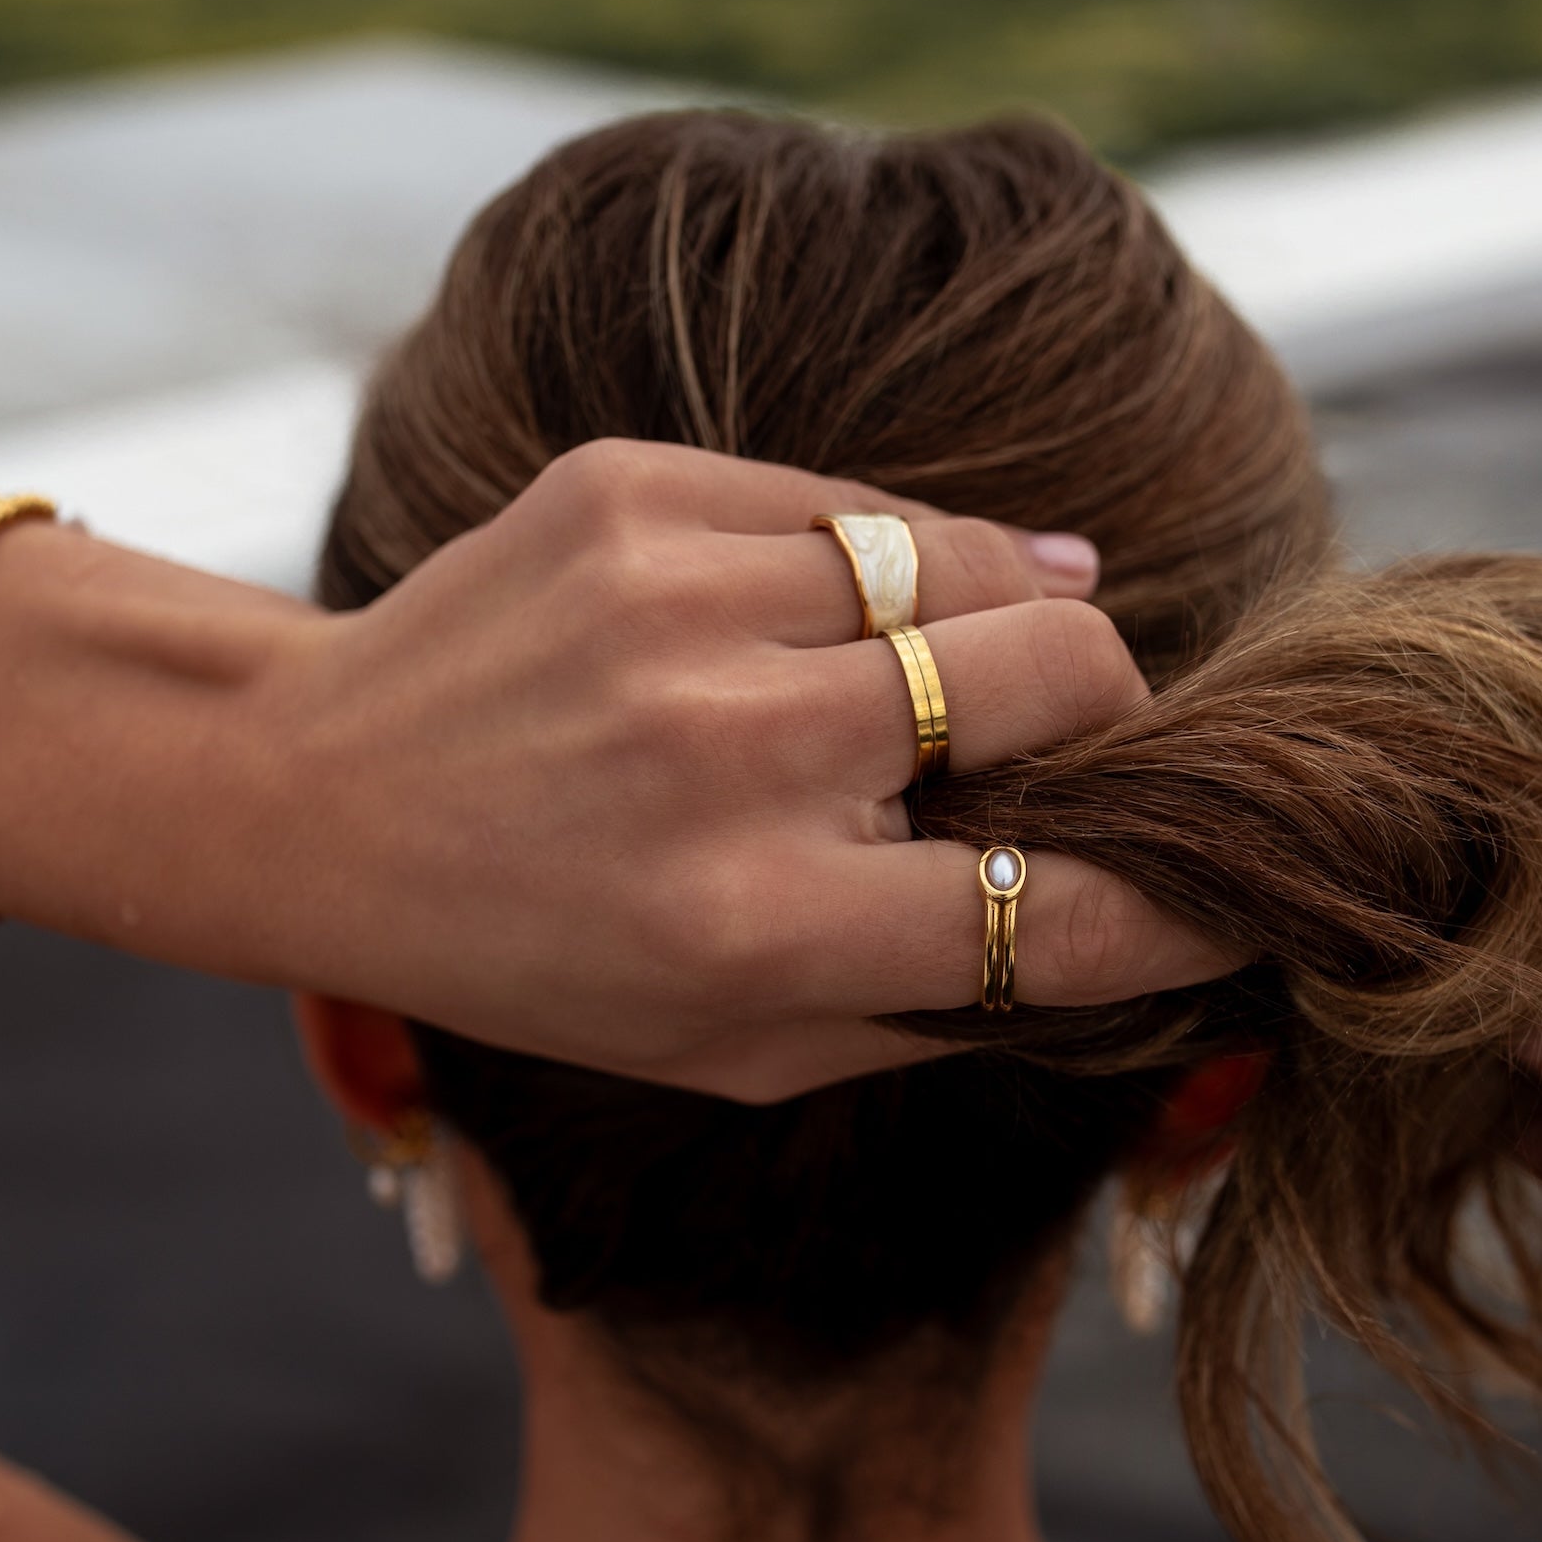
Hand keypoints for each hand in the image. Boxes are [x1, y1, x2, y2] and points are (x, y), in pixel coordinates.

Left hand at [0, 445, 1231, 1102]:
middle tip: (1086, 740)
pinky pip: (854, 506)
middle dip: (1115, 716)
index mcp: (757, 927)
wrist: (321, 798)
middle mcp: (730, 753)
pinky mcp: (635, 490)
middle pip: (1056, 676)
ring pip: (973, 560)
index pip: (1057, 908)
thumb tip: (1108, 930)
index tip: (1220, 889)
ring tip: (974, 664)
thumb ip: (926, 1011)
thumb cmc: (536, 952)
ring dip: (1011, 618)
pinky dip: (890, 563)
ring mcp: (679, 599)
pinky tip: (853, 612)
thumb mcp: (727, 1051)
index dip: (1179, 902)